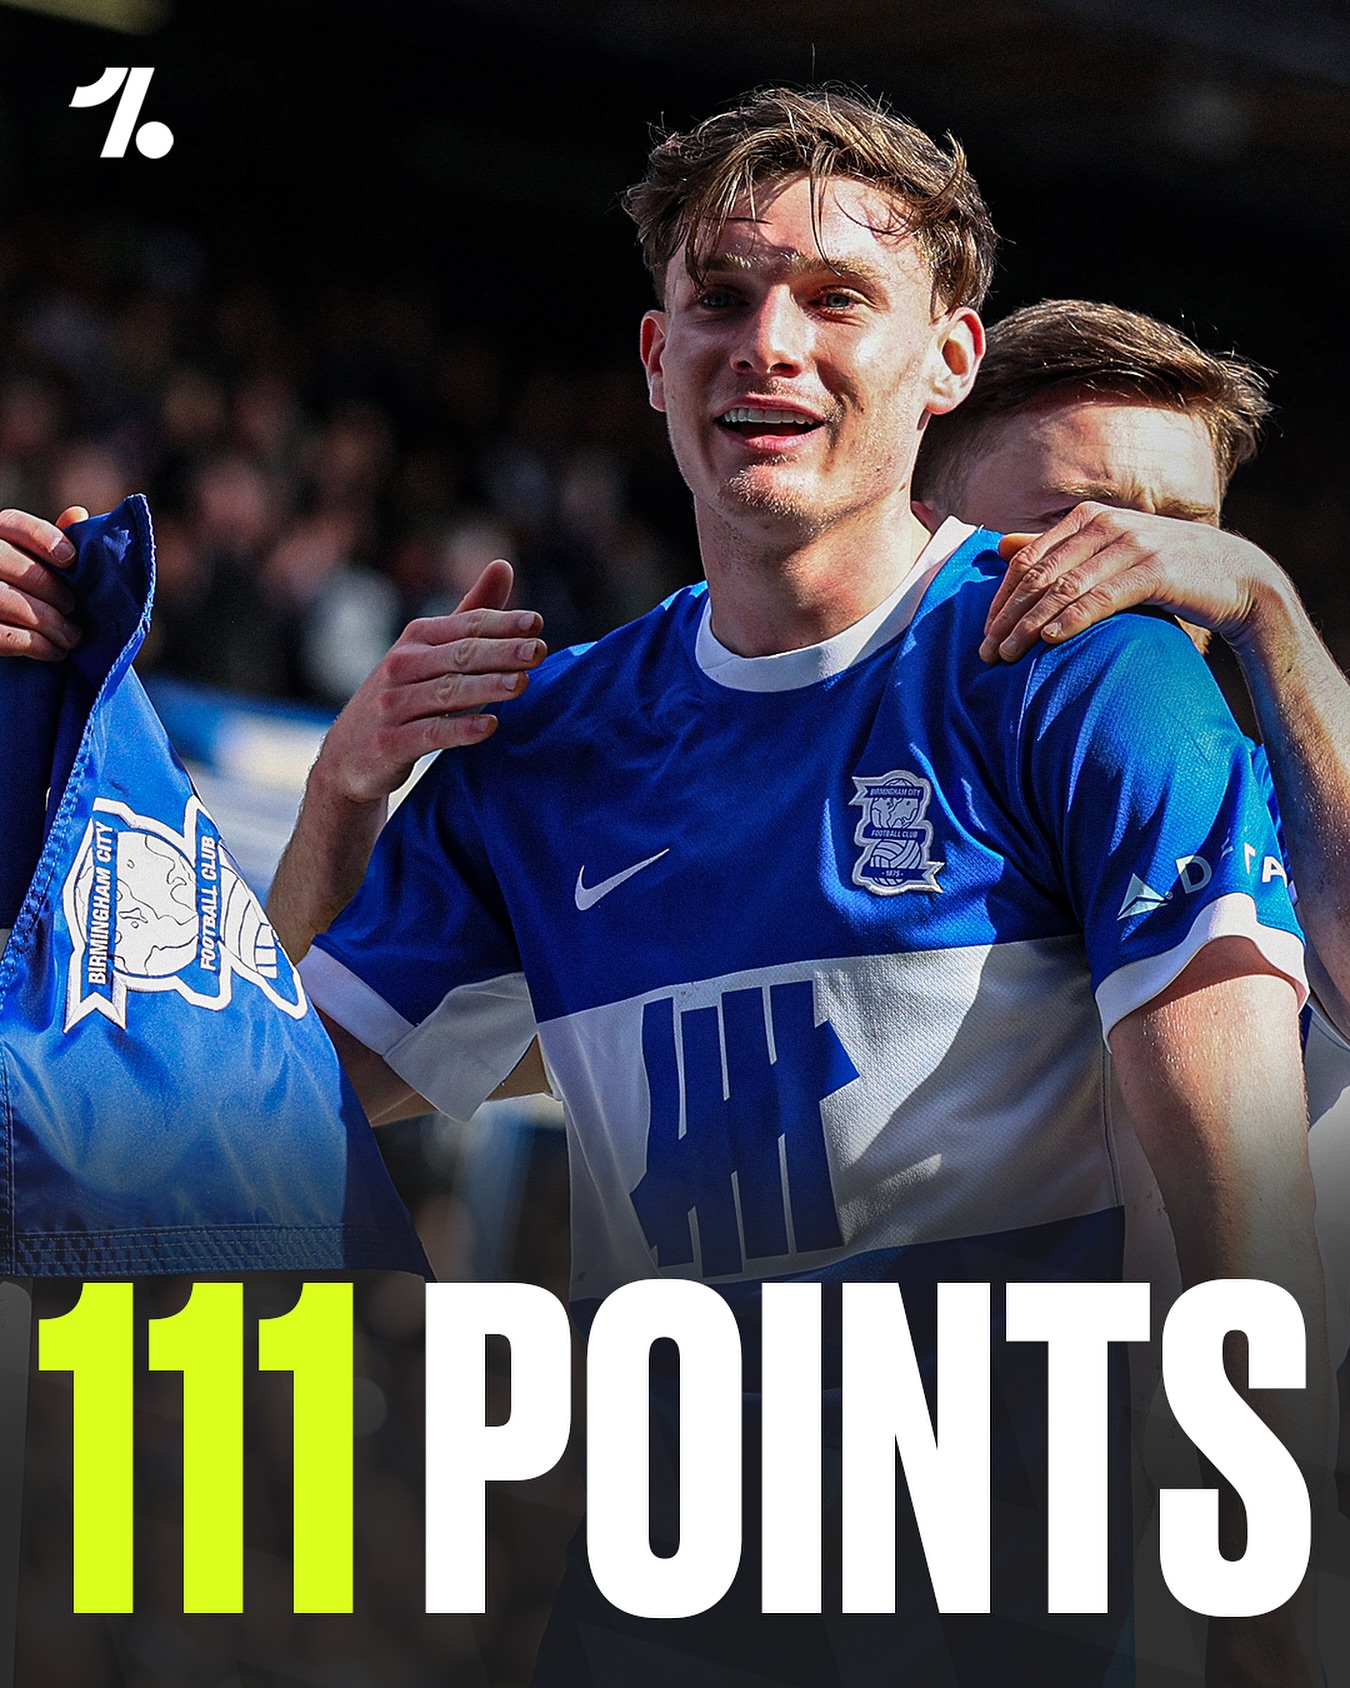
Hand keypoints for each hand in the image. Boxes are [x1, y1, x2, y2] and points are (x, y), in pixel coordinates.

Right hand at [0, 505, 88, 659]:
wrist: (4, 623)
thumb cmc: (22, 591)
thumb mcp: (32, 564)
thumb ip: (48, 544)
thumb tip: (77, 515)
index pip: (12, 523)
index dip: (43, 537)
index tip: (70, 559)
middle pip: (7, 561)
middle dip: (49, 588)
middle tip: (74, 608)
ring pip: (5, 600)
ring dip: (48, 622)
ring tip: (72, 637)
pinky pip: (1, 635)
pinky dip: (34, 644)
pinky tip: (54, 651)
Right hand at [310, 558, 545, 805]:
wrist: (347, 755)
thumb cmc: (403, 696)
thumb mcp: (430, 651)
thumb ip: (470, 613)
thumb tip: (503, 564)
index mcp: (415, 639)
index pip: (465, 625)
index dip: (500, 623)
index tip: (536, 623)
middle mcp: (401, 666)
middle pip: (459, 655)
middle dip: (500, 652)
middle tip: (537, 650)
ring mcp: (393, 705)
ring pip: (446, 692)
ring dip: (486, 687)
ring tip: (521, 684)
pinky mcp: (391, 743)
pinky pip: (430, 734)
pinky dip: (460, 730)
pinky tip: (490, 726)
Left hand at [978, 502, 1284, 663]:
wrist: (1238, 577)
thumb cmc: (1166, 569)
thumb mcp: (1108, 551)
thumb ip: (1058, 548)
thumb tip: (1001, 546)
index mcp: (1088, 518)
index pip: (1027, 559)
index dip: (1001, 598)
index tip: (984, 633)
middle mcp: (1106, 524)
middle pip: (1040, 574)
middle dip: (1008, 616)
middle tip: (986, 653)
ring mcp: (1131, 544)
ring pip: (1065, 587)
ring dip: (1030, 624)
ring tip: (1008, 655)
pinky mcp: (1155, 570)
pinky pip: (1102, 597)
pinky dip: (1072, 618)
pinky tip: (1050, 640)